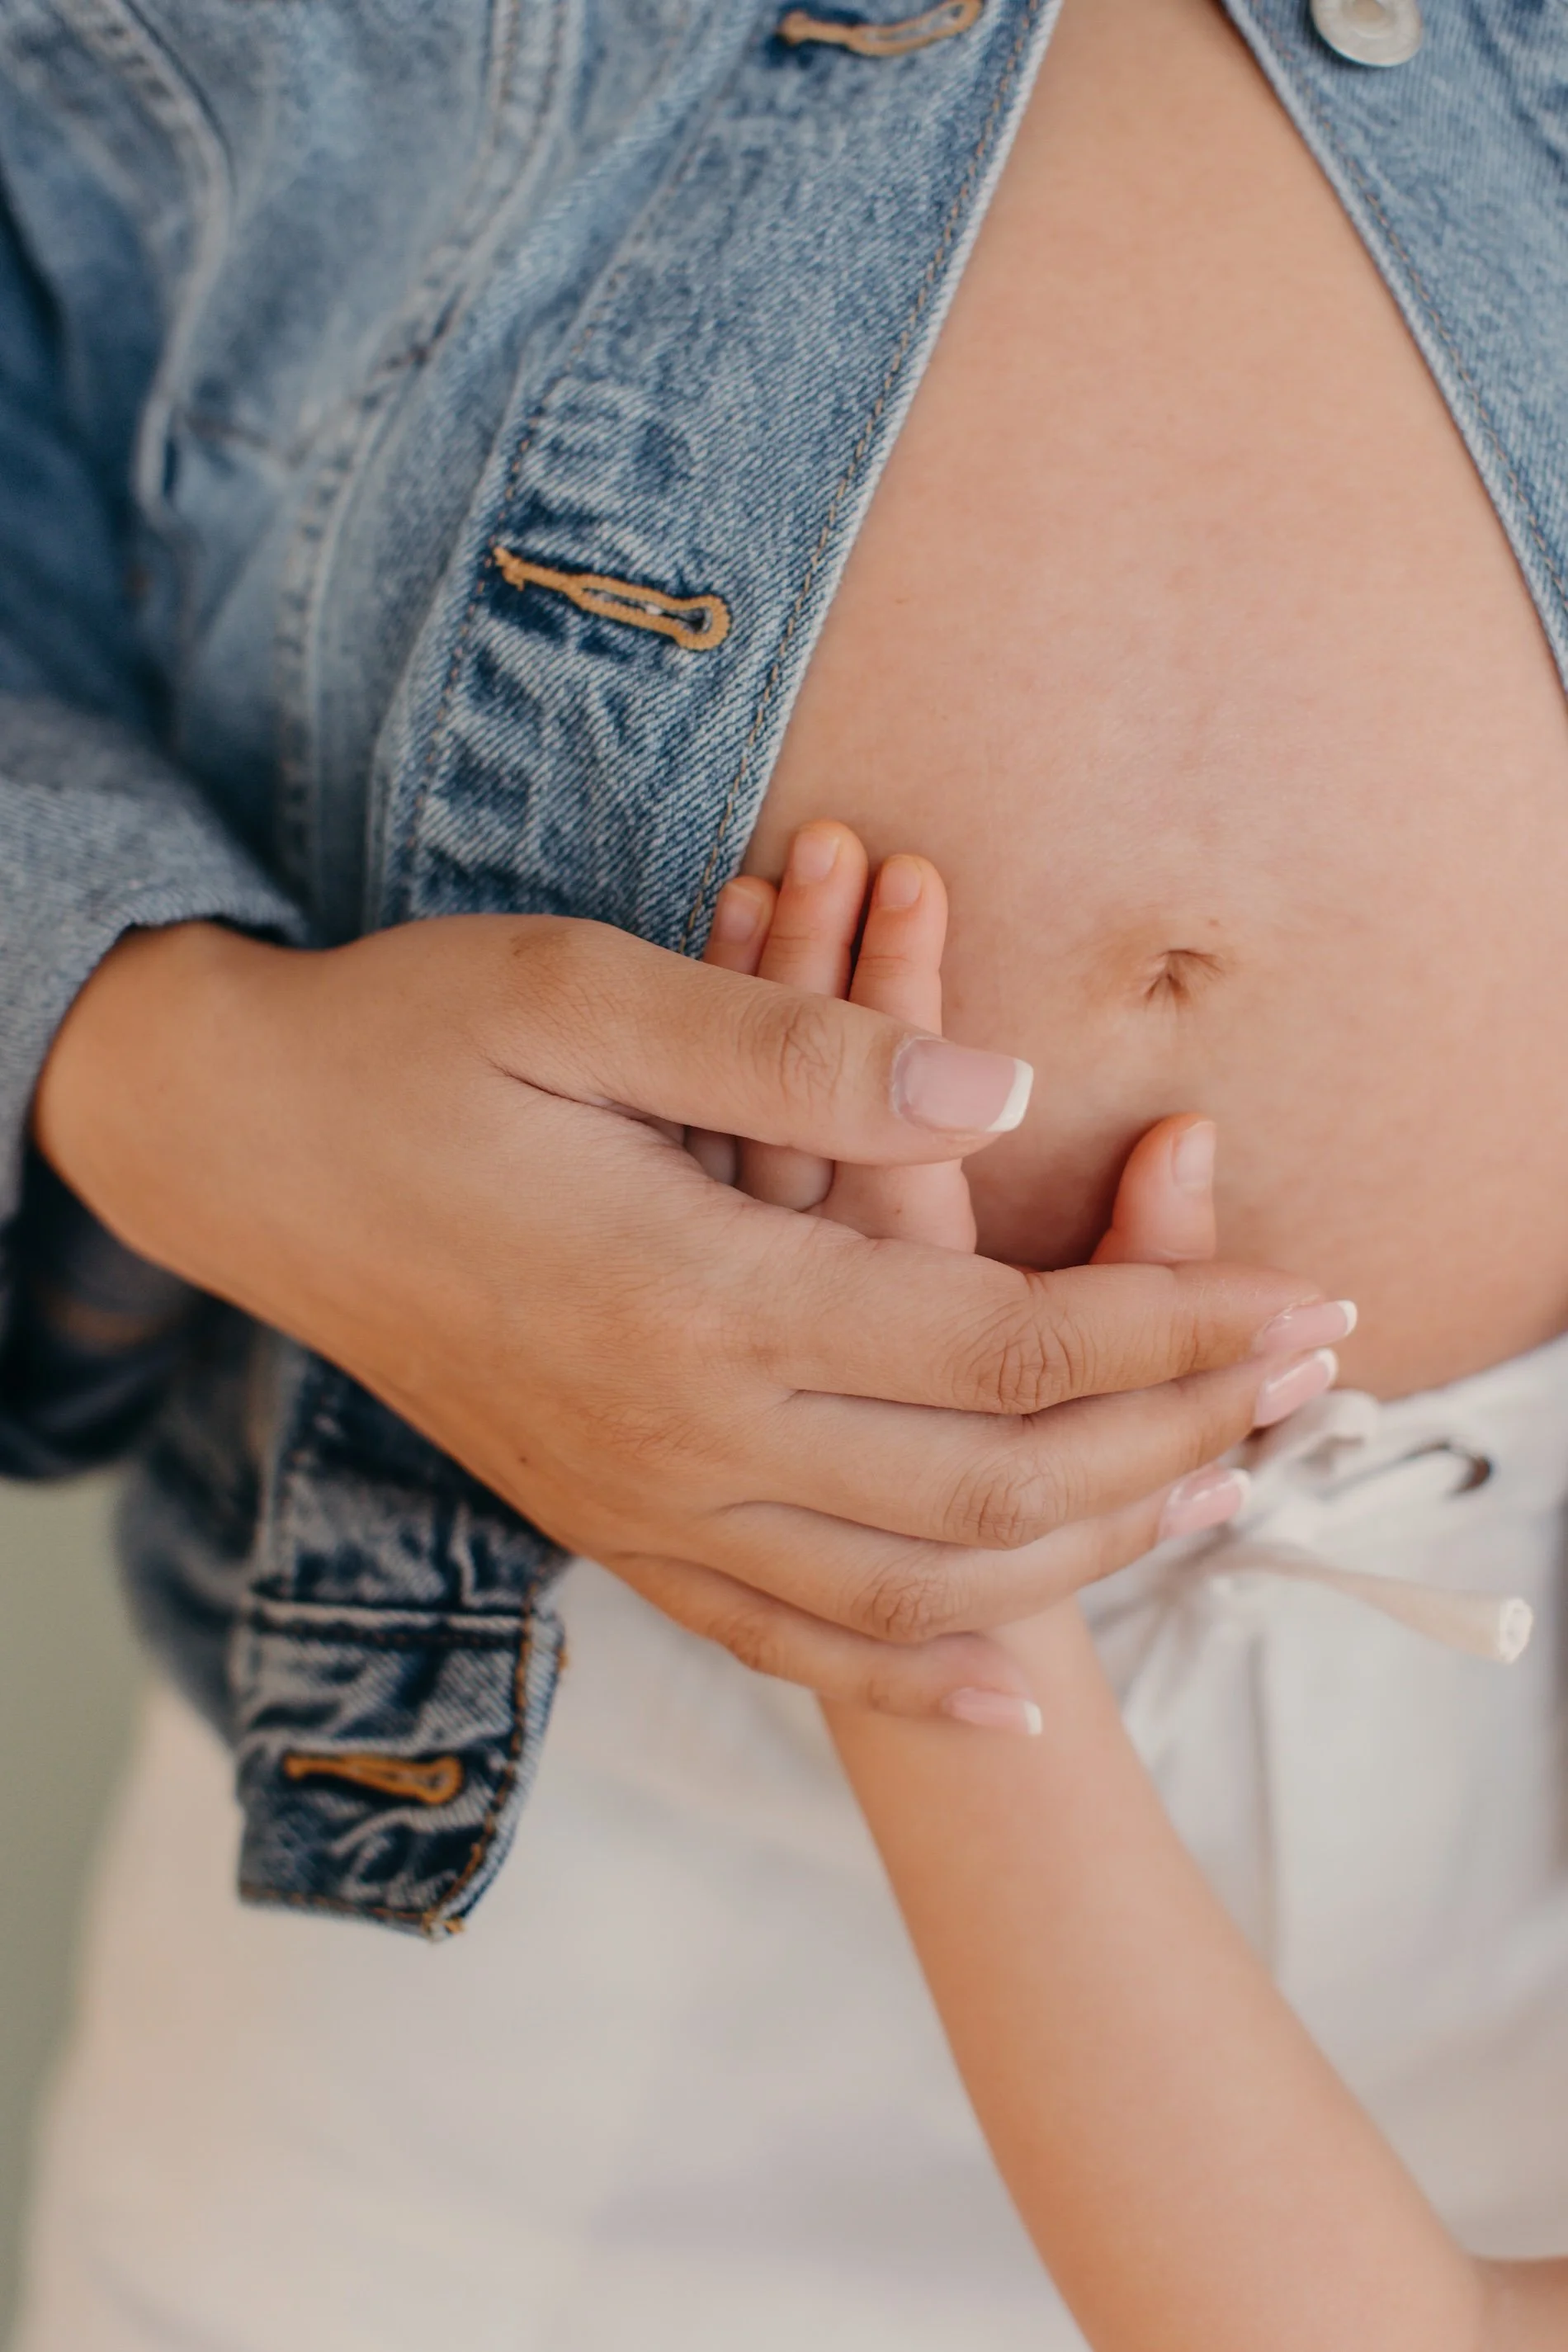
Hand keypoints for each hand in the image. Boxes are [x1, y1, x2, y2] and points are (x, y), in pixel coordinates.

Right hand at [35, 906, 1329, 1718]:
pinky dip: (911, 1680)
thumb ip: (801, 1053)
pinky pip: (782, 1646)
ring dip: (1084, 1560)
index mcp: (696, 1295)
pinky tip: (1005, 1688)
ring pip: (913, 1595)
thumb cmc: (408, 1046)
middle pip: (994, 1493)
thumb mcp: (582, 995)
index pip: (1007, 1347)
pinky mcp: (608, 1527)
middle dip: (1177, 1444)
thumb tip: (1000, 1090)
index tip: (1305, 1306)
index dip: (1177, 1330)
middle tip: (1305, 1390)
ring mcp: (639, 1504)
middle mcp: (681, 1433)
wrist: (242, 1155)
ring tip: (1213, 1500)